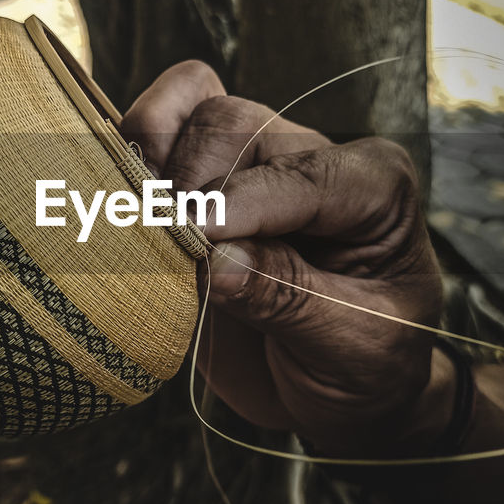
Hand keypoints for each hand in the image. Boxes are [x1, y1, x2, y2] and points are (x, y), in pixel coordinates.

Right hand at [123, 62, 451, 456]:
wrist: (333, 390)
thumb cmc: (360, 366)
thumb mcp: (347, 348)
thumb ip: (286, 299)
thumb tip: (218, 261)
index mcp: (375, 187)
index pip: (305, 174)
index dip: (247, 202)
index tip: (202, 237)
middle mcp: (315, 158)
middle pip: (236, 126)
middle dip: (195, 186)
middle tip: (175, 251)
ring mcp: (256, 163)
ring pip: (195, 113)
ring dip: (157, 162)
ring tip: (147, 222)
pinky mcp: (206, 178)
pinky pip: (167, 121)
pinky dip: (136, 147)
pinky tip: (128, 197)